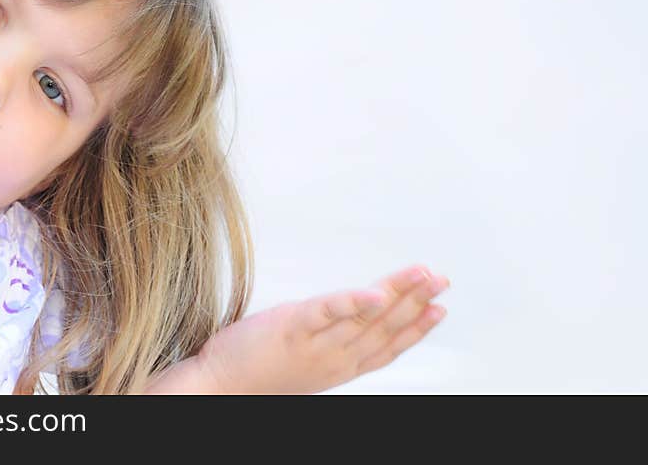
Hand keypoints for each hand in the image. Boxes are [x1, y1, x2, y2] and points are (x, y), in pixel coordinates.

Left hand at [195, 264, 448, 393]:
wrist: (218, 387)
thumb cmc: (256, 369)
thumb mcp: (305, 358)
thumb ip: (329, 339)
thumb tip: (350, 315)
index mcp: (340, 366)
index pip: (388, 347)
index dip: (417, 328)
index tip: (441, 308)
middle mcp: (334, 359)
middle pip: (385, 328)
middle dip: (417, 302)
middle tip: (441, 279)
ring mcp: (315, 344)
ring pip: (366, 318)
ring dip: (398, 294)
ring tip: (422, 275)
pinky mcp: (292, 327)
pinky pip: (328, 312)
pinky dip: (353, 301)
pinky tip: (374, 292)